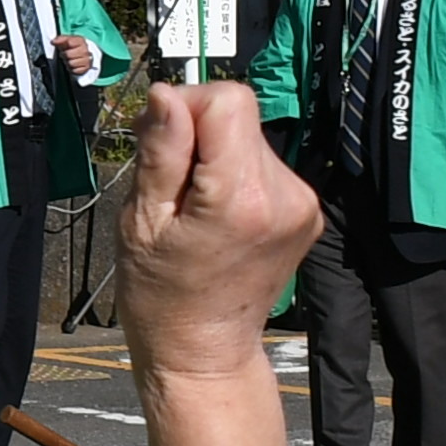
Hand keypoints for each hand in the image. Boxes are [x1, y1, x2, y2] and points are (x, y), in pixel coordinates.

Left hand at [56, 34, 100, 83]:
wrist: (85, 55)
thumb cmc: (74, 47)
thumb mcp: (68, 40)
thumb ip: (60, 39)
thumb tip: (53, 41)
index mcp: (80, 41)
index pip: (68, 42)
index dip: (60, 43)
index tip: (54, 43)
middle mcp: (85, 50)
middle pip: (67, 54)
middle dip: (64, 55)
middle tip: (65, 54)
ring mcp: (86, 60)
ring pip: (70, 63)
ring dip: (68, 62)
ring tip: (69, 59)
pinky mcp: (86, 68)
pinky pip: (74, 70)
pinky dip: (72, 69)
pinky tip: (73, 65)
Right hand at [114, 79, 322, 382]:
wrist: (204, 350)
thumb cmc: (162, 297)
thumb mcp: (140, 222)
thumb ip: (159, 152)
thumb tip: (165, 94)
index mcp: (243, 197)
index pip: (228, 99)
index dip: (186, 109)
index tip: (162, 146)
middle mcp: (285, 195)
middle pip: (239, 116)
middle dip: (197, 137)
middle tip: (170, 187)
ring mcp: (302, 204)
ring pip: (248, 138)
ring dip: (215, 157)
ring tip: (192, 208)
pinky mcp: (305, 210)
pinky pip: (262, 164)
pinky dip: (234, 176)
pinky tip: (215, 215)